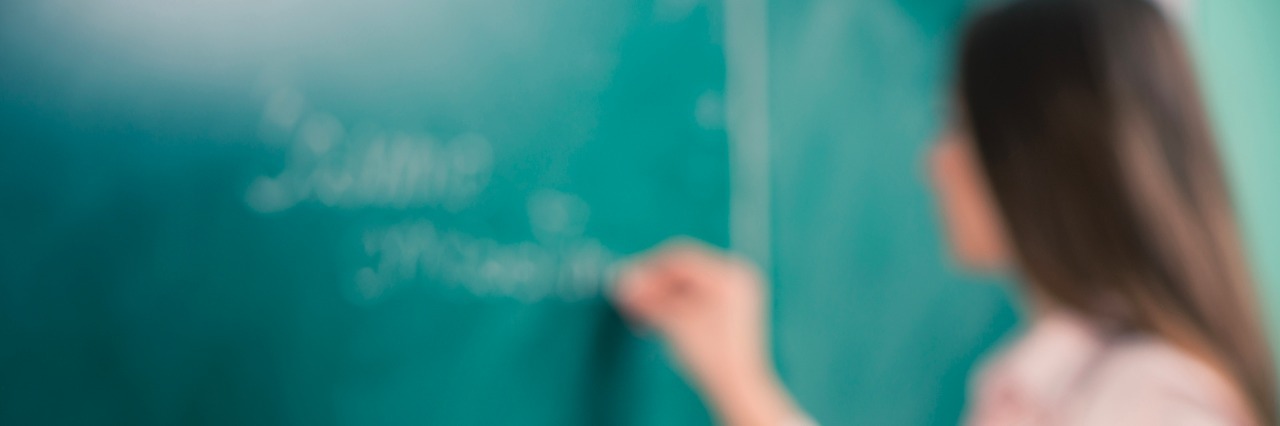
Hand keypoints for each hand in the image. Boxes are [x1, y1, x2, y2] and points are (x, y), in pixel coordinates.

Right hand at [614, 239, 808, 425]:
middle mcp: (737, 276)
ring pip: (688, 283)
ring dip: (661, 295)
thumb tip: (622, 282)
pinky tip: (657, 315)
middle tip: (627, 298)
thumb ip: (648, 298)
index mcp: (729, 274)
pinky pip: (698, 294)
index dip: (647, 270)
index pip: (680, 258)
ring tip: (639, 311)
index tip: (625, 283)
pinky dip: (676, 303)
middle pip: (683, 269)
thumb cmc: (712, 356)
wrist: (738, 388)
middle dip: (653, 284)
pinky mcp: (731, 307)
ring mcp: (736, 291)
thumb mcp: (675, 322)